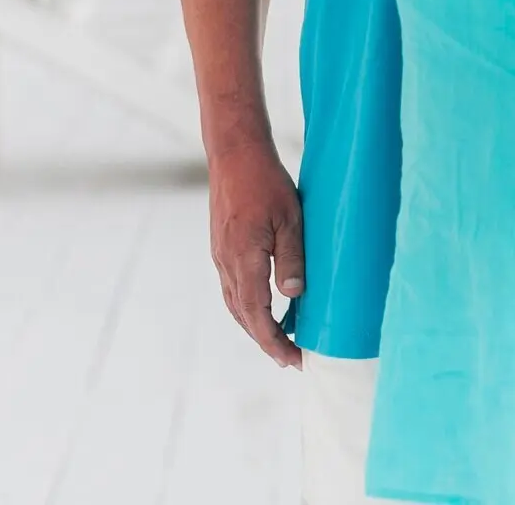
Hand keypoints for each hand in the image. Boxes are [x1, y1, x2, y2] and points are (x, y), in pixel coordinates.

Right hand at [208, 140, 305, 368]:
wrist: (234, 154)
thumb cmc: (266, 181)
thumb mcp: (290, 218)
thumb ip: (291, 259)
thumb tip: (294, 296)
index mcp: (243, 259)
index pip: (258, 315)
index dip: (274, 342)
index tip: (294, 360)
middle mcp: (226, 263)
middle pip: (243, 316)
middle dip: (266, 340)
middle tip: (290, 359)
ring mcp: (220, 255)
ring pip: (235, 303)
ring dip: (255, 325)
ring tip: (279, 339)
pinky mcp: (221, 246)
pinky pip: (232, 287)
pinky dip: (247, 305)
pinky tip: (263, 304)